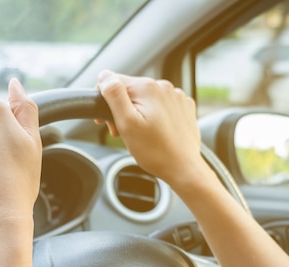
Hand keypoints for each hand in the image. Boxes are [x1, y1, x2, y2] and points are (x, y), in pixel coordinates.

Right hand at [97, 70, 206, 188]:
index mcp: (147, 88)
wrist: (183, 168)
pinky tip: (156, 132)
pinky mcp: (184, 107)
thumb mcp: (126, 123)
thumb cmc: (154, 151)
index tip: (108, 121)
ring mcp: (176, 97)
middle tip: (124, 132)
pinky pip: (162, 106)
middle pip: (131, 91)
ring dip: (139, 113)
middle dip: (123, 109)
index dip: (106, 100)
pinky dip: (155, 116)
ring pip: (146, 98)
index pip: (114, 81)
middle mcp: (164, 87)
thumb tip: (105, 76)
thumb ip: (114, 96)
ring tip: (141, 134)